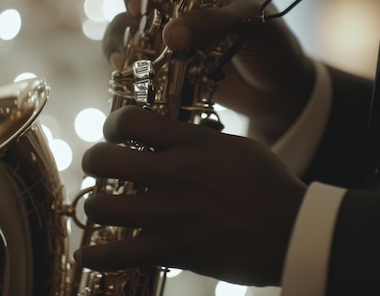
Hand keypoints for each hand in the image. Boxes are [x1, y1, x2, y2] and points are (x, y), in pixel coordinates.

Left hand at [77, 105, 306, 285]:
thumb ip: (198, 140)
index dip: (112, 124)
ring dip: (94, 207)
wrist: (293, 231)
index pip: (131, 120)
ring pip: (103, 207)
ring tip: (101, 208)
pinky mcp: (176, 249)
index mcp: (193, 143)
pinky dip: (96, 257)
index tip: (114, 133)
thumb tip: (169, 137)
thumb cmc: (268, 185)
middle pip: (104, 159)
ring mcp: (173, 213)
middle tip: (100, 167)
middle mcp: (176, 173)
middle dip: (93, 161)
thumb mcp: (235, 146)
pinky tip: (86, 255)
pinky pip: (121, 255)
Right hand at [103, 0, 315, 145]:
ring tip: (120, 67)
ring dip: (118, 48)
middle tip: (124, 47)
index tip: (135, 5)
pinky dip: (129, 73)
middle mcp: (181, 8)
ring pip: (130, 36)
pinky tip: (129, 83)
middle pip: (136, 3)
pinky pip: (140, 66)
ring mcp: (173, 39)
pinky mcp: (170, 69)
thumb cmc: (275, 46)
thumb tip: (170, 36)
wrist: (282, 92)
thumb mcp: (252, 24)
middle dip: (123, 23)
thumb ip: (214, 24)